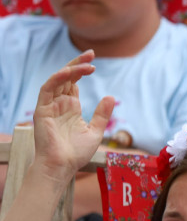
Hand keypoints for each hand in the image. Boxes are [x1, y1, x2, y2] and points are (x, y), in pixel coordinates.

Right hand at [32, 51, 114, 181]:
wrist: (62, 166)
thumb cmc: (77, 153)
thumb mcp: (95, 131)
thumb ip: (102, 114)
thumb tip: (111, 96)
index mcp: (71, 107)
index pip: (74, 83)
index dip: (82, 71)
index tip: (94, 62)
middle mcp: (59, 104)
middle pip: (66, 77)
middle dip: (78, 64)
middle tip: (91, 53)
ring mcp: (50, 106)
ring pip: (57, 80)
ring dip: (71, 69)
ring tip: (87, 64)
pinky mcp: (42, 109)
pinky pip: (47, 89)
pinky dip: (57, 79)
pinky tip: (68, 73)